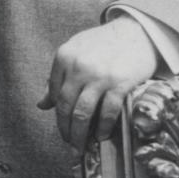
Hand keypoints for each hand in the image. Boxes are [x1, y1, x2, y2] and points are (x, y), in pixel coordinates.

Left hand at [36, 17, 158, 152]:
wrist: (137, 31)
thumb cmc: (104, 44)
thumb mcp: (75, 53)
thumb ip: (57, 77)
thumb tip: (41, 105)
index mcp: (64, 57)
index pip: (54, 93)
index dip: (57, 115)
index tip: (63, 127)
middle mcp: (78, 66)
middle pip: (65, 106)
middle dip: (66, 130)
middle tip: (70, 145)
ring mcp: (99, 75)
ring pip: (82, 113)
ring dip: (80, 134)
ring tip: (81, 146)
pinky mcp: (120, 83)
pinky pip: (108, 112)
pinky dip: (104, 127)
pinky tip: (102, 136)